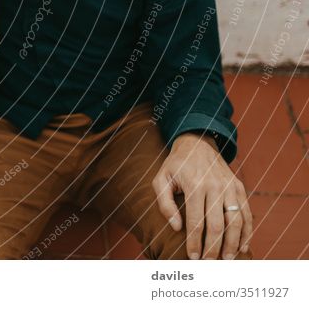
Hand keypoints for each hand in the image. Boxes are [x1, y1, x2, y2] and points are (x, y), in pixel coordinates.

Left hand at [153, 132, 252, 259]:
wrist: (197, 144)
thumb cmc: (176, 165)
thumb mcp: (161, 179)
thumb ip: (165, 203)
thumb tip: (176, 227)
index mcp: (195, 185)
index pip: (196, 221)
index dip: (195, 242)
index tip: (193, 257)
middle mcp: (215, 187)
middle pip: (217, 224)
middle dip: (213, 247)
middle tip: (209, 264)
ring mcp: (230, 187)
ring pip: (236, 221)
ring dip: (233, 243)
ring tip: (227, 260)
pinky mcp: (239, 187)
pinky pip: (246, 213)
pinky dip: (247, 232)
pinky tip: (242, 246)